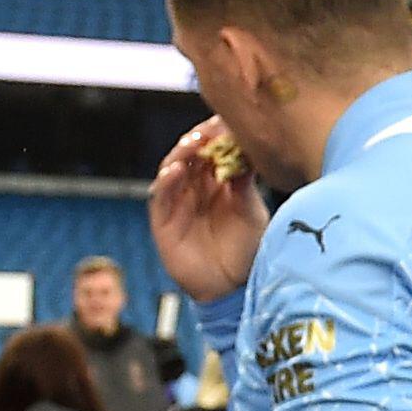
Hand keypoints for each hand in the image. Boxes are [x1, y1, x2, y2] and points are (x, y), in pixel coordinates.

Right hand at [149, 120, 265, 302]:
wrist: (234, 288)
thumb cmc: (246, 250)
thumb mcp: (251, 213)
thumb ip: (245, 185)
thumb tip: (246, 152)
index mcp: (218, 183)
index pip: (212, 151)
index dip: (216, 136)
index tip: (226, 122)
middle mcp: (196, 189)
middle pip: (191, 156)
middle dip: (199, 140)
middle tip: (210, 128)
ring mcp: (178, 204)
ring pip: (172, 170)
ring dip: (181, 154)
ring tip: (193, 143)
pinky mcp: (164, 222)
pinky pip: (160, 197)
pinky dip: (166, 181)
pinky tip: (176, 170)